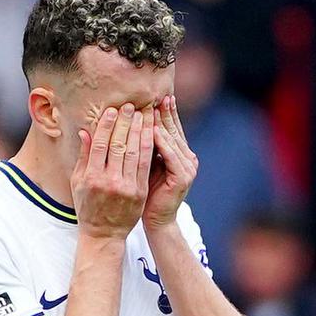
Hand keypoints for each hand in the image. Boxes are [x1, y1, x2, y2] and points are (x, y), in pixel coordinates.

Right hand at [71, 103, 154, 240]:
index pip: (100, 145)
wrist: (104, 234)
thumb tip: (85, 131)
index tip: (113, 110)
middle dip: (126, 123)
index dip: (107, 125)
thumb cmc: (87, 206)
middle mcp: (109, 181)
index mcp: (91, 177)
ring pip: (135, 153)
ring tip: (143, 115)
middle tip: (131, 106)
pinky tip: (151, 134)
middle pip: (119, 145)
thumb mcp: (78, 182)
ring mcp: (126, 187)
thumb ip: (83, 157)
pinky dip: (149, 147)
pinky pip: (146, 165)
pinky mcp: (140, 192)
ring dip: (140, 131)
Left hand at [143, 95, 198, 227]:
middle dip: (165, 113)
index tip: (155, 96)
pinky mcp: (183, 177)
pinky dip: (162, 142)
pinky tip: (152, 131)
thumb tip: (128, 123)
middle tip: (158, 96)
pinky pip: (171, 155)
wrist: (156, 219)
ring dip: (162, 124)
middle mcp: (187, 158)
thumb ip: (142, 146)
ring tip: (151, 109)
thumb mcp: (143, 164)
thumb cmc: (146, 193)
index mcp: (179, 155)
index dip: (164, 113)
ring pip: (173, 140)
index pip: (171, 129)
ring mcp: (188, 168)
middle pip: (174, 131)